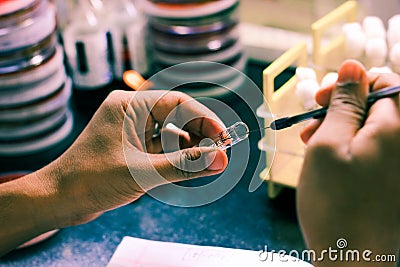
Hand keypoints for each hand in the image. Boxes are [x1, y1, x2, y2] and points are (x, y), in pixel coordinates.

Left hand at [0, 90, 227, 254]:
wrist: (60, 200)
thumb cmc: (92, 180)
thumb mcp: (144, 172)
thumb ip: (185, 165)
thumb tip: (221, 160)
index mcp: (129, 105)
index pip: (177, 103)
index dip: (205, 119)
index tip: (224, 137)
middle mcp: (131, 112)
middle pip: (177, 116)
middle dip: (200, 134)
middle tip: (221, 152)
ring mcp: (131, 129)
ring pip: (171, 132)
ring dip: (190, 146)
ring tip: (209, 161)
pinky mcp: (132, 146)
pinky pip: (162, 145)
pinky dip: (177, 155)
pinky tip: (189, 166)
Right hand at [297, 60, 399, 265]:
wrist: (352, 261)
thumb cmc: (334, 203)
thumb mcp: (328, 145)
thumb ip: (344, 103)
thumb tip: (354, 66)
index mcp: (396, 129)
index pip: (383, 82)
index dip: (349, 85)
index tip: (320, 99)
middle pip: (378, 105)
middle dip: (341, 107)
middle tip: (311, 122)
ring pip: (373, 128)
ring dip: (341, 127)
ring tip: (310, 142)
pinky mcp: (394, 180)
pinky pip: (375, 149)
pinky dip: (350, 147)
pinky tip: (327, 158)